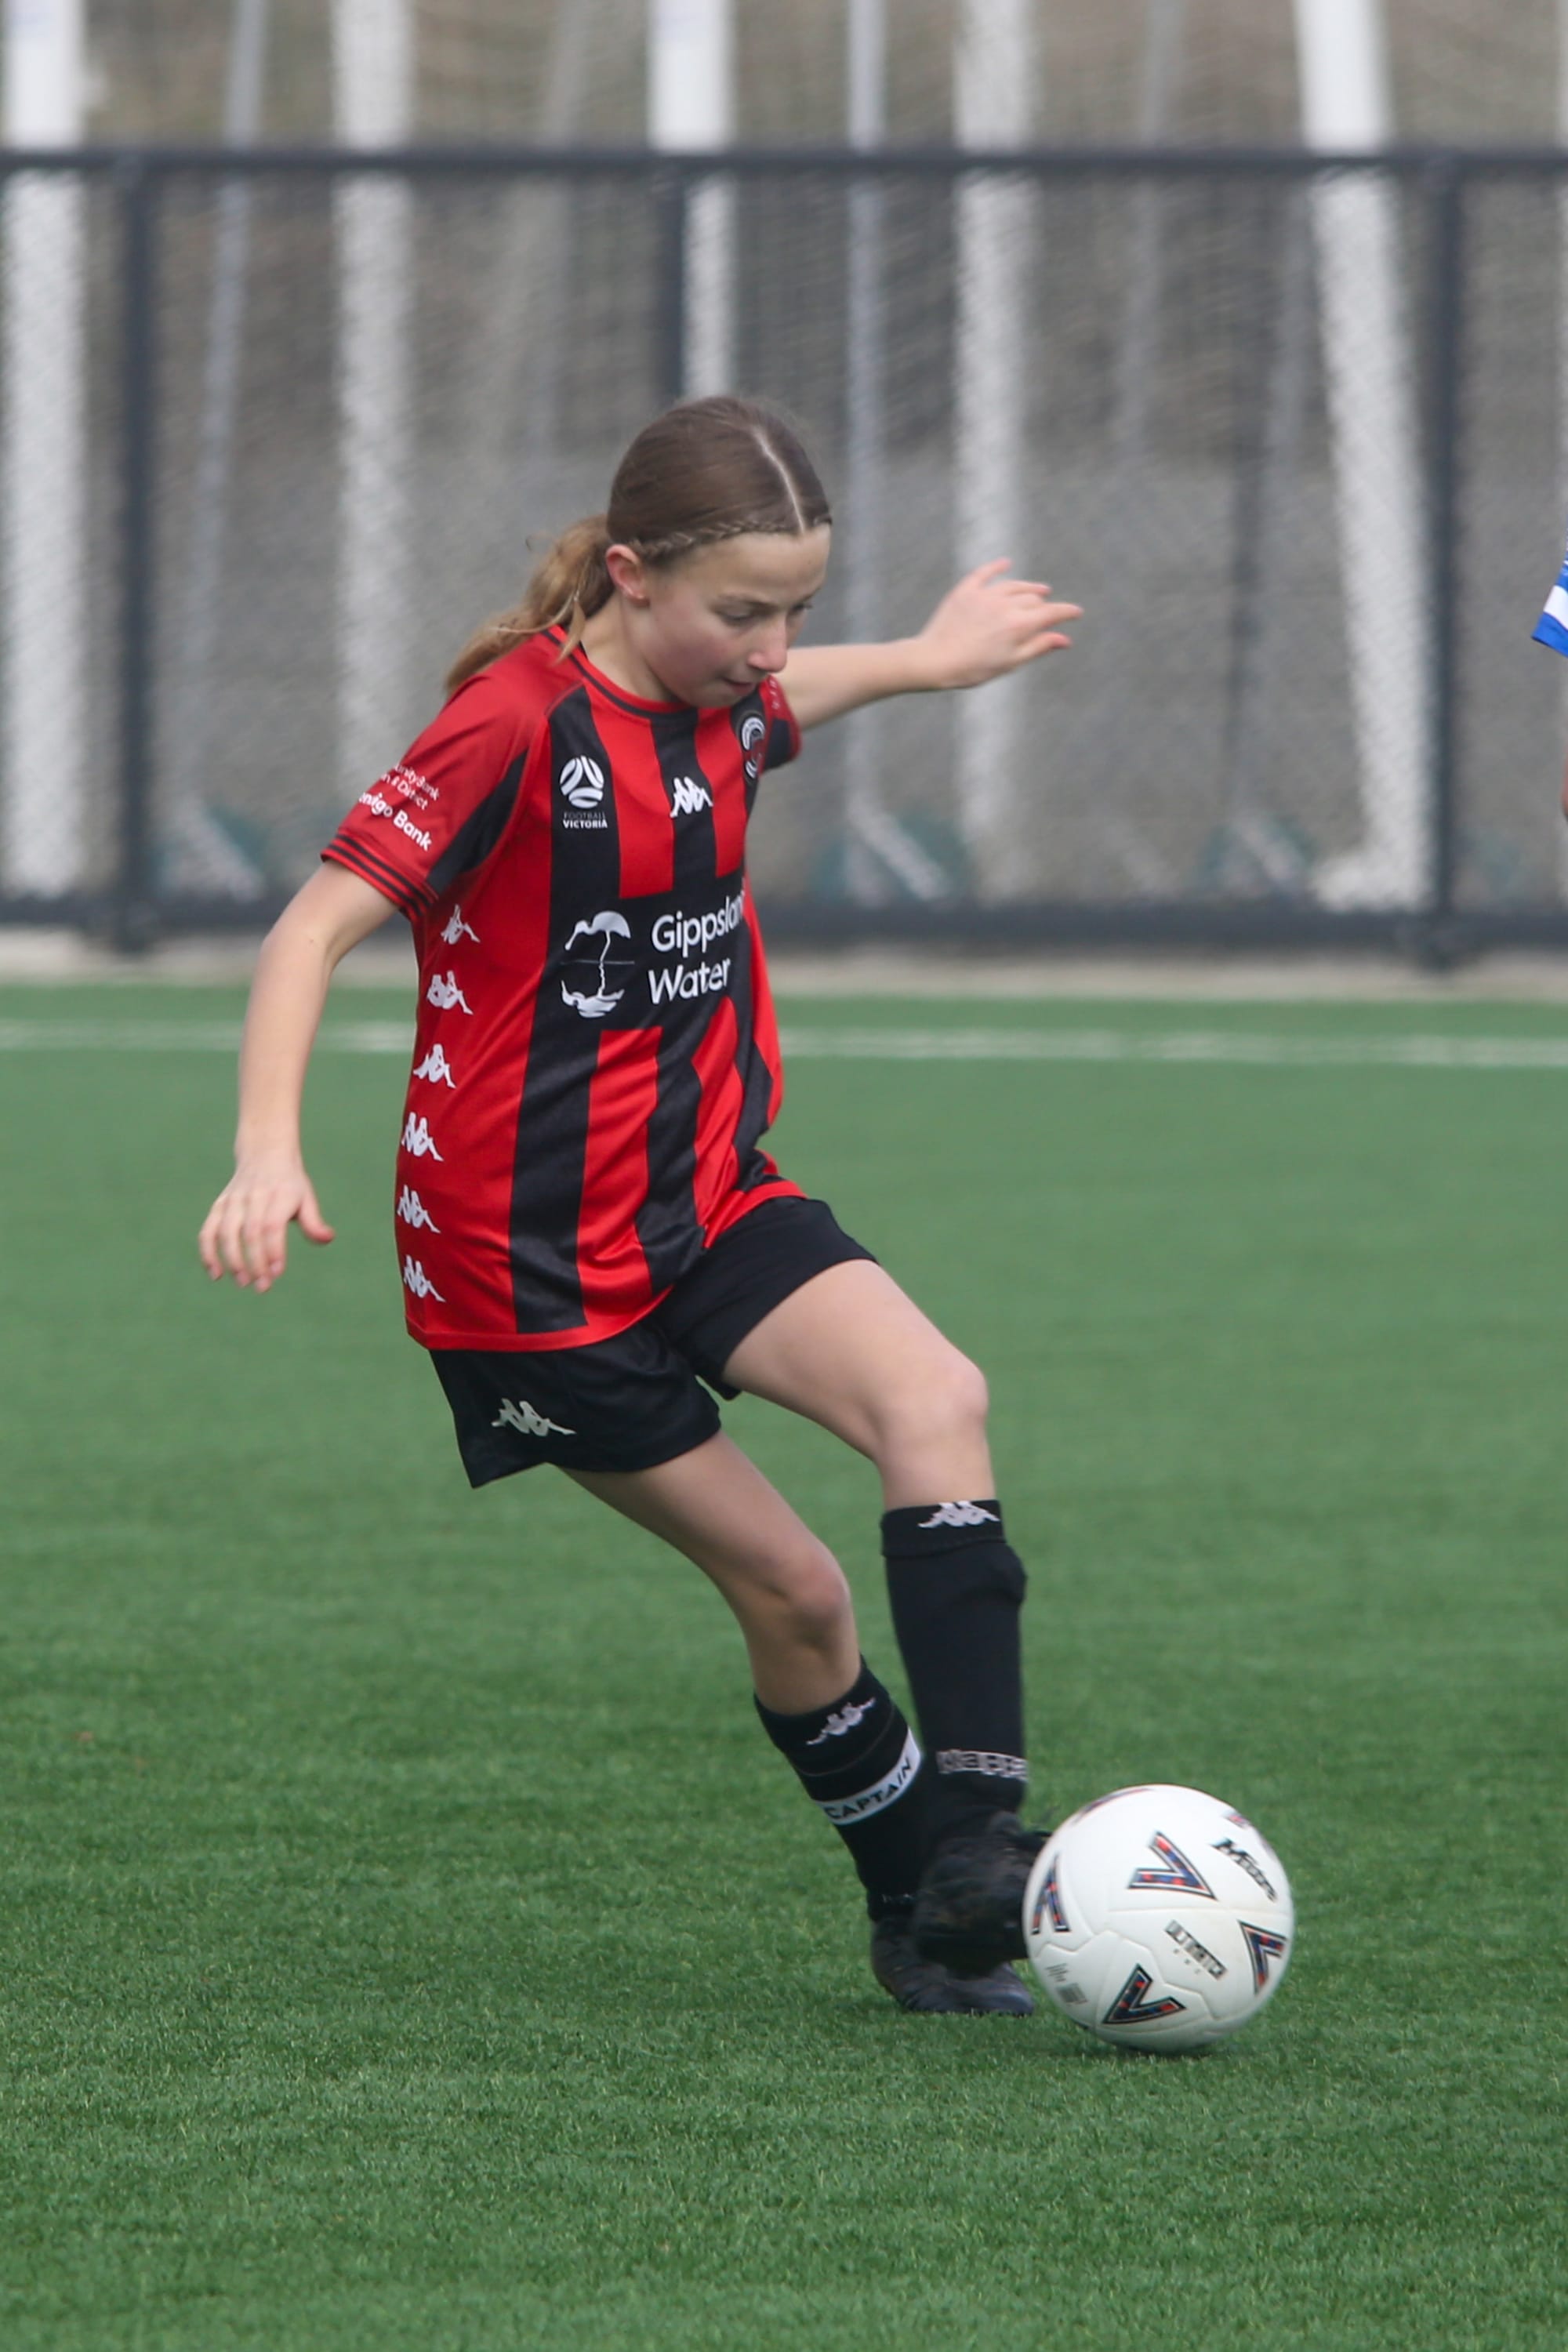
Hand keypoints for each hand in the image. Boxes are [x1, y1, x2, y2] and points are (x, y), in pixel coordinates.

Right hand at [199, 1153, 334, 1293]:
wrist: (263, 1154)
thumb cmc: (290, 1185)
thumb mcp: (306, 1197)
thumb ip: (314, 1221)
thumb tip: (327, 1238)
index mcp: (280, 1194)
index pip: (272, 1226)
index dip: (273, 1250)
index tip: (277, 1273)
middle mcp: (254, 1196)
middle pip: (250, 1233)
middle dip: (255, 1262)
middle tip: (262, 1287)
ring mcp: (233, 1201)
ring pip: (227, 1233)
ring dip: (232, 1261)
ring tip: (243, 1282)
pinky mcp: (219, 1206)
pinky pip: (208, 1231)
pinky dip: (208, 1253)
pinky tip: (216, 1274)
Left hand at [912, 559, 1080, 690]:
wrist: (935, 661)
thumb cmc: (973, 669)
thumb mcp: (1010, 663)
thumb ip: (1038, 647)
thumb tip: (1065, 639)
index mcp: (1019, 625)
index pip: (1051, 613)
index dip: (1067, 612)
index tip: (1077, 613)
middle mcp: (1005, 605)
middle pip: (1033, 600)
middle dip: (1044, 606)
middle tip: (1048, 612)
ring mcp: (985, 595)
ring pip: (1014, 586)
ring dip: (1029, 588)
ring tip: (1039, 590)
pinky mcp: (965, 591)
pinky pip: (985, 573)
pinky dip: (997, 567)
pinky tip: (1006, 563)